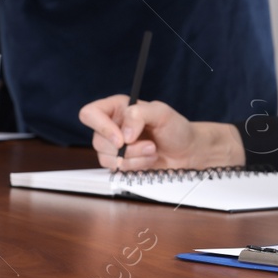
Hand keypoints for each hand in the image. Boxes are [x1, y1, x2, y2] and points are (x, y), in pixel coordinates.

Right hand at [79, 95, 243, 170]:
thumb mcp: (162, 112)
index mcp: (117, 108)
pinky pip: (116, 170)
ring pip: (106, 158)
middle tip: (150, 145)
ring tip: (152, 151)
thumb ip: (140, 114)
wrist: (187, 151)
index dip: (101, 127)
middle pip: (98, 140)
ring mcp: (114, 147)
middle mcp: (111, 126)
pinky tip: (148, 160)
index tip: (122, 139)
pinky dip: (135, 167)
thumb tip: (124, 134)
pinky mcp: (120, 163)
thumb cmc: (176, 128)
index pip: (90, 114)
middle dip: (128, 148)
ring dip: (133, 158)